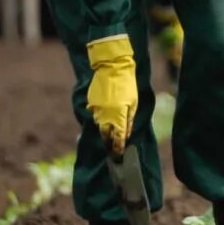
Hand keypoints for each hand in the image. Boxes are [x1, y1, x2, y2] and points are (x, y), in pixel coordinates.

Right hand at [85, 36, 139, 151]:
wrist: (112, 68)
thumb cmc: (127, 85)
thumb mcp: (133, 103)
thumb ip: (129, 121)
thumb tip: (126, 136)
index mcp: (118, 117)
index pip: (117, 138)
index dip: (117, 149)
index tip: (118, 156)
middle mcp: (105, 116)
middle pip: (105, 135)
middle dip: (108, 143)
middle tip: (112, 149)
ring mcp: (96, 110)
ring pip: (99, 126)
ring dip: (104, 131)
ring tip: (108, 135)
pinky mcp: (91, 103)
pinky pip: (95, 115)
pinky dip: (100, 118)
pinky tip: (104, 117)